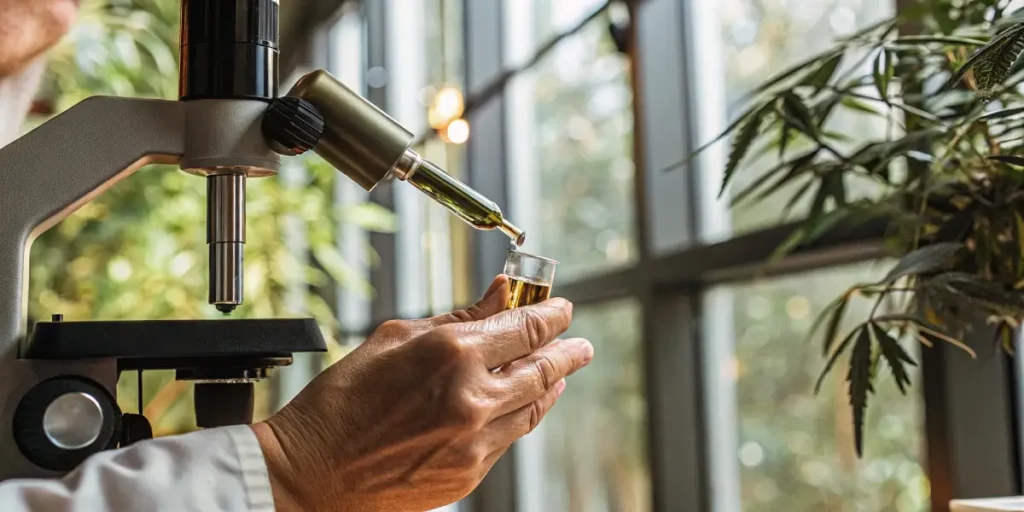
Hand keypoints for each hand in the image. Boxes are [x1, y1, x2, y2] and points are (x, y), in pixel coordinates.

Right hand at [251, 276, 594, 511]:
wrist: (313, 471)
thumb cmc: (343, 399)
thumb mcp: (396, 338)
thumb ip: (459, 316)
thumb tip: (502, 294)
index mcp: (452, 353)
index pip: (526, 328)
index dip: (552, 315)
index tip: (563, 309)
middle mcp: (472, 398)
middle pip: (543, 369)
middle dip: (567, 352)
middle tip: (581, 345)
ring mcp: (475, 441)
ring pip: (533, 407)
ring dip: (551, 385)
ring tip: (560, 372)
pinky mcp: (470, 472)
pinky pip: (509, 438)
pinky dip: (522, 415)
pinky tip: (523, 405)